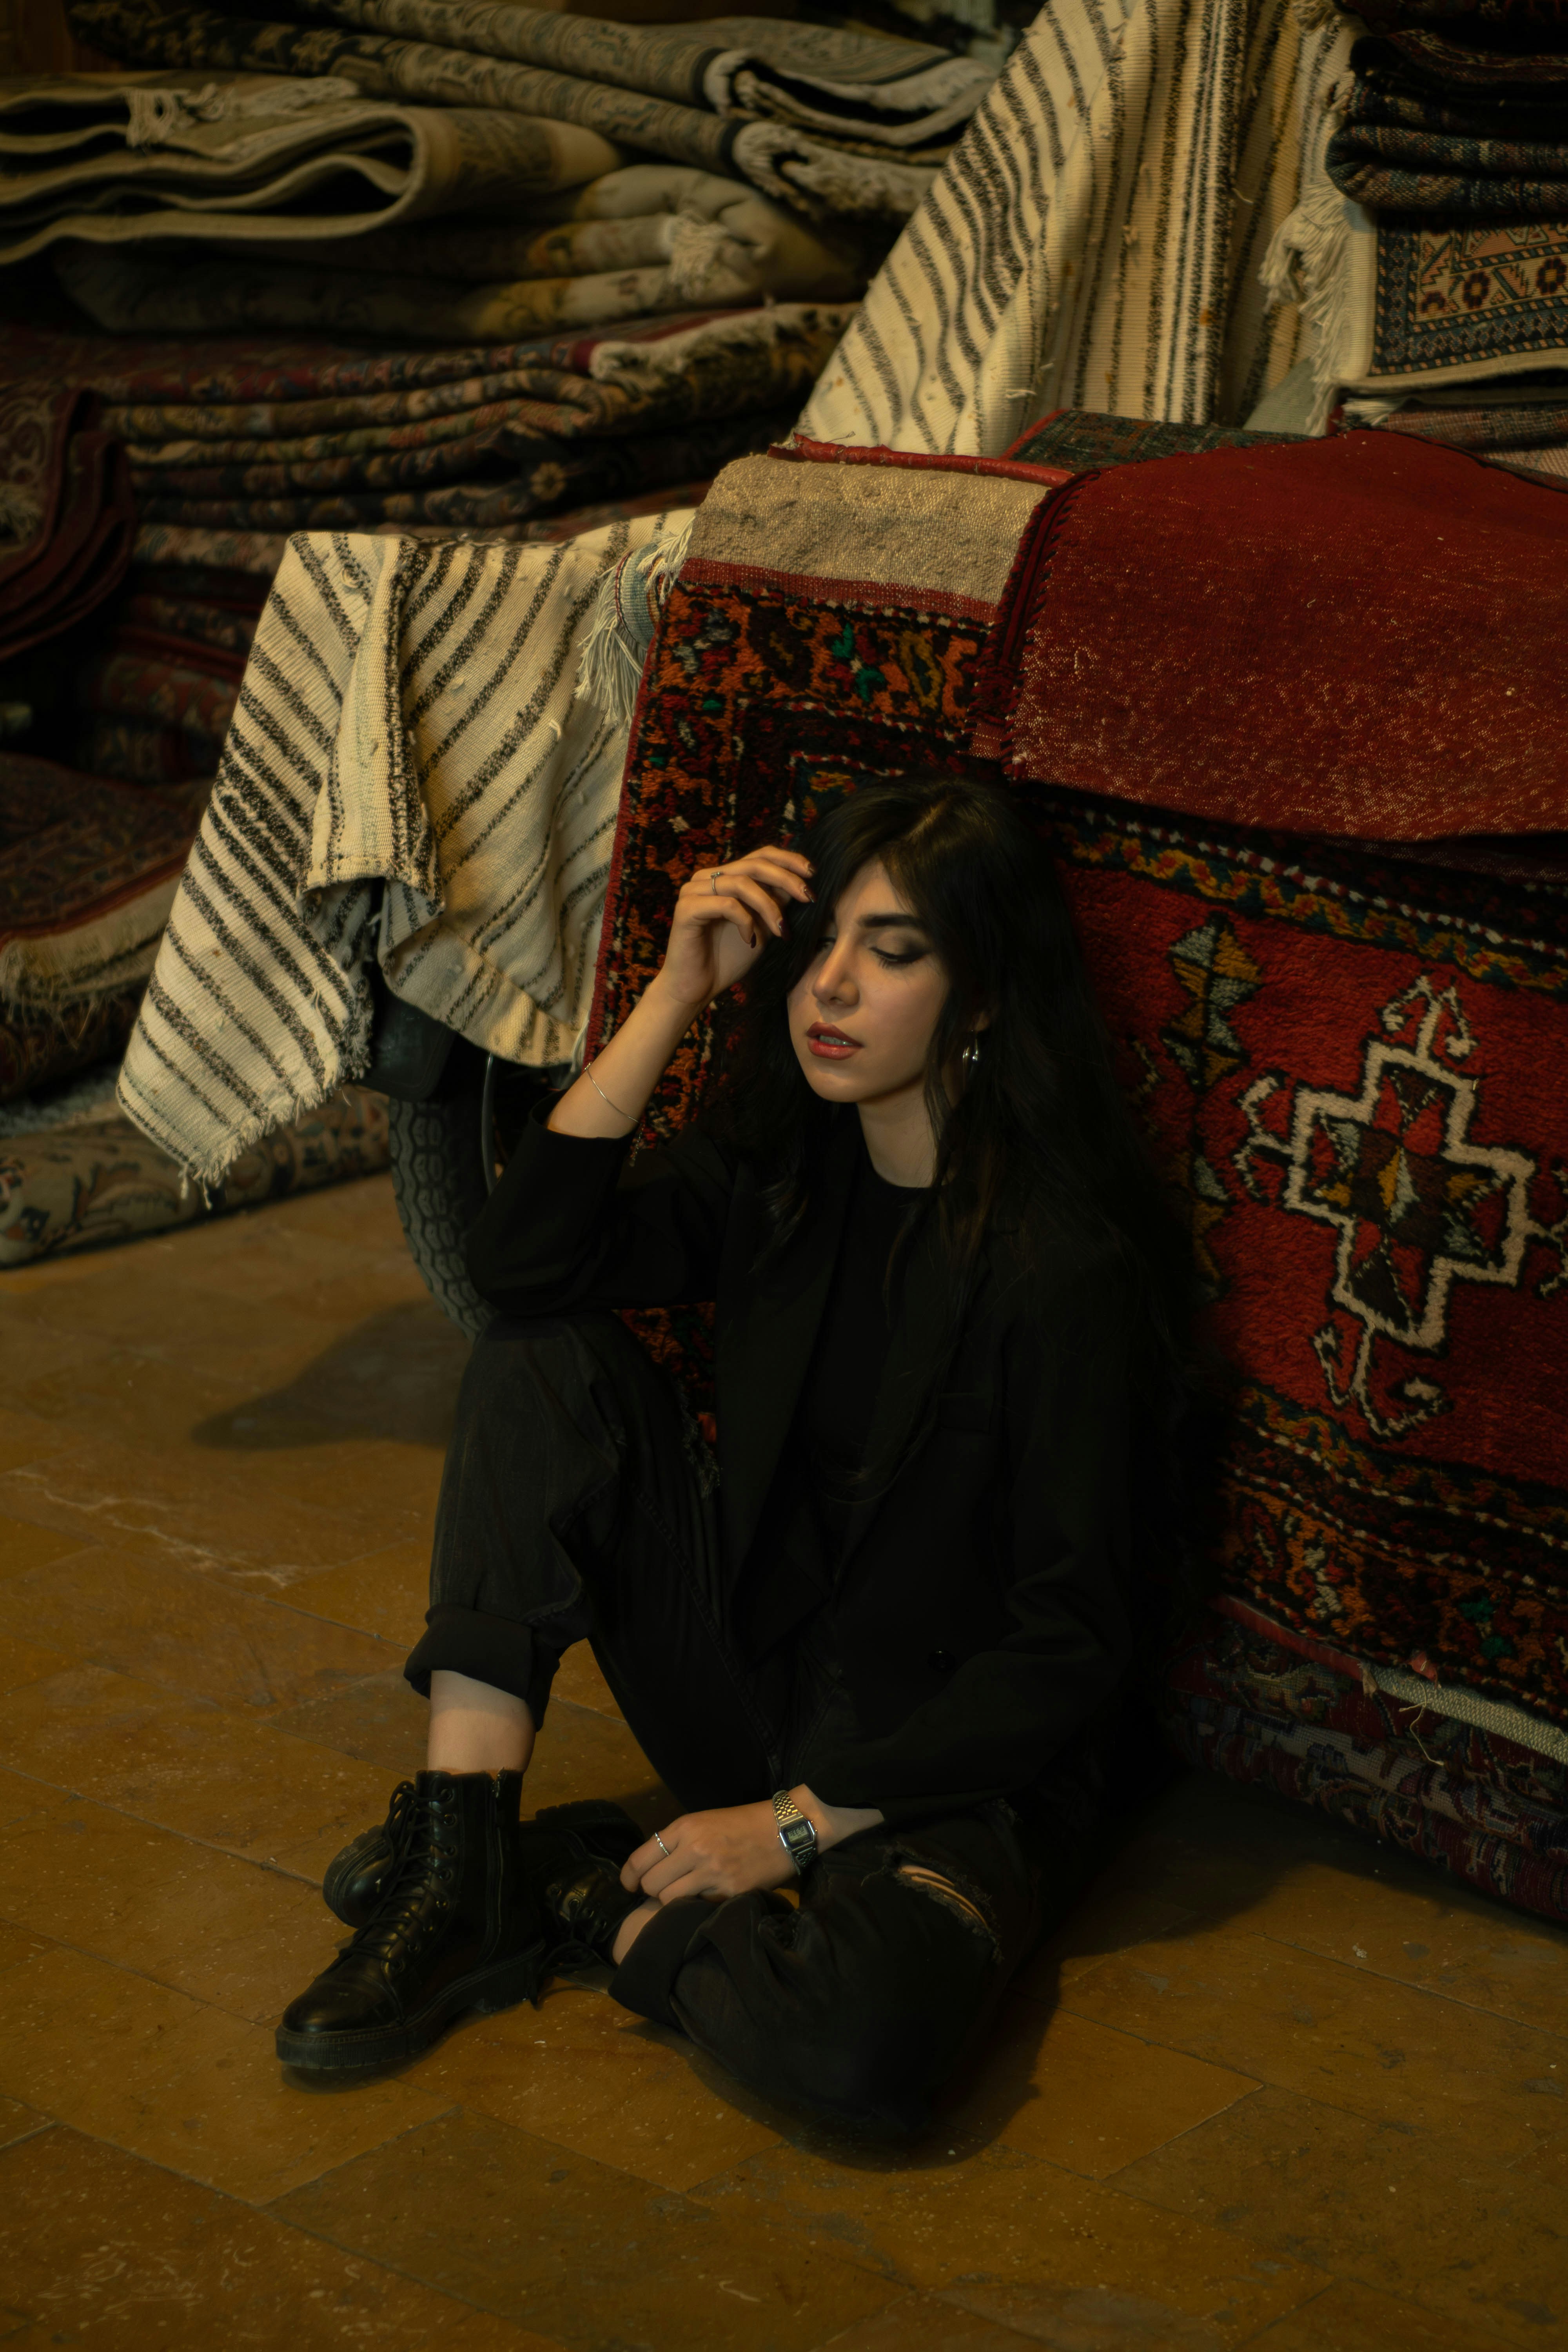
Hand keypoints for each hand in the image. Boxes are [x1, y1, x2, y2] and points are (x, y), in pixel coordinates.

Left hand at [622, 1800, 795, 1904]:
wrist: (785, 1829)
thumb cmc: (741, 1823)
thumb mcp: (704, 1821)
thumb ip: (676, 1841)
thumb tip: (649, 1868)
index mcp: (686, 1827)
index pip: (641, 1858)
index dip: (628, 1876)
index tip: (628, 1885)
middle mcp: (696, 1849)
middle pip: (652, 1884)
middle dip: (652, 1890)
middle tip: (663, 1888)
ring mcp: (713, 1872)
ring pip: (670, 1900)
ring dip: (671, 1902)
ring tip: (683, 1895)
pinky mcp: (730, 1892)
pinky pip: (697, 1908)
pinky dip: (695, 1908)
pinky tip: (703, 1900)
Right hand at [651, 844, 812, 1014]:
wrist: (696, 989)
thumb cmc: (727, 960)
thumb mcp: (761, 928)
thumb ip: (774, 905)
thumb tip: (800, 884)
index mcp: (724, 878)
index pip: (759, 856)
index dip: (787, 860)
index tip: (812, 873)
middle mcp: (707, 878)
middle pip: (753, 864)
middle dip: (785, 879)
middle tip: (807, 896)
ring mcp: (694, 891)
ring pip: (741, 882)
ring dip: (769, 906)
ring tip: (780, 930)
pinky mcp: (687, 908)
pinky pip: (726, 904)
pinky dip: (745, 921)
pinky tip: (750, 941)